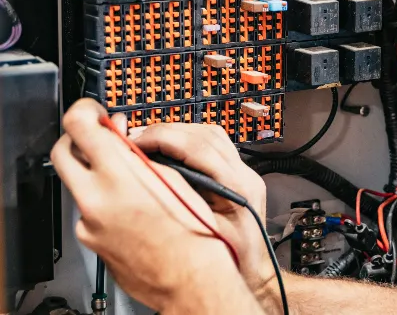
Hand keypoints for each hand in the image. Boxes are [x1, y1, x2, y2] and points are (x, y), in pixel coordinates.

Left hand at [51, 99, 239, 311]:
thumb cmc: (194, 233)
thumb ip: (141, 154)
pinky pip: (88, 209)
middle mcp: (95, 198)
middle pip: (63, 152)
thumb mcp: (173, 178)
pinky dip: (103, 201)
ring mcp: (88, 222)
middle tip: (98, 134)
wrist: (190, 279)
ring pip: (77, 182)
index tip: (94, 111)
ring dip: (94, 171)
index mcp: (119, 175)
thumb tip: (124, 137)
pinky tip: (130, 206)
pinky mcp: (89, 240)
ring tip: (127, 176)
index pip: (80, 125)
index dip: (85, 111)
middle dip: (79, 138)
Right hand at [128, 120, 275, 295]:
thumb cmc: (232, 261)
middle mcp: (245, 174)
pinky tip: (168, 149)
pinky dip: (188, 141)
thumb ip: (181, 205)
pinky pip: (213, 145)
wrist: (254, 271)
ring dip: (177, 133)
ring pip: (211, 135)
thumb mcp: (202, 237)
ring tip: (148, 140)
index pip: (200, 147)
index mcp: (239, 187)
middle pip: (205, 135)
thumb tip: (148, 178)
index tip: (136, 141)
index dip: (164, 139)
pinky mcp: (239, 174)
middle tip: (135, 137)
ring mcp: (245, 172)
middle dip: (167, 132)